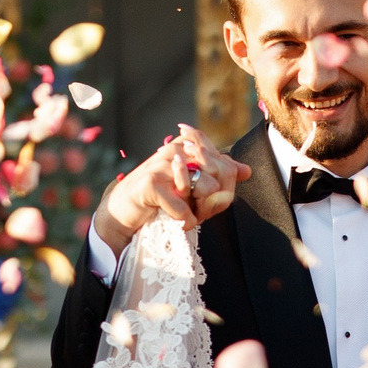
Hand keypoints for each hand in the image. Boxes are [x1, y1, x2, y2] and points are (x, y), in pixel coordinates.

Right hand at [93, 126, 247, 260]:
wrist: (121, 213)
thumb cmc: (157, 199)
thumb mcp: (190, 187)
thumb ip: (217, 175)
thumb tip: (246, 170)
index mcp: (187, 145)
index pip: (226, 164)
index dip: (222, 188)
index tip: (202, 199)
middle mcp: (176, 149)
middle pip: (222, 175)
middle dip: (214, 200)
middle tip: (196, 210)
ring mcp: (163, 164)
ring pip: (207, 189)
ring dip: (200, 211)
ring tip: (186, 215)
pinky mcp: (152, 183)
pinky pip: (184, 208)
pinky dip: (184, 221)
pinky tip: (177, 222)